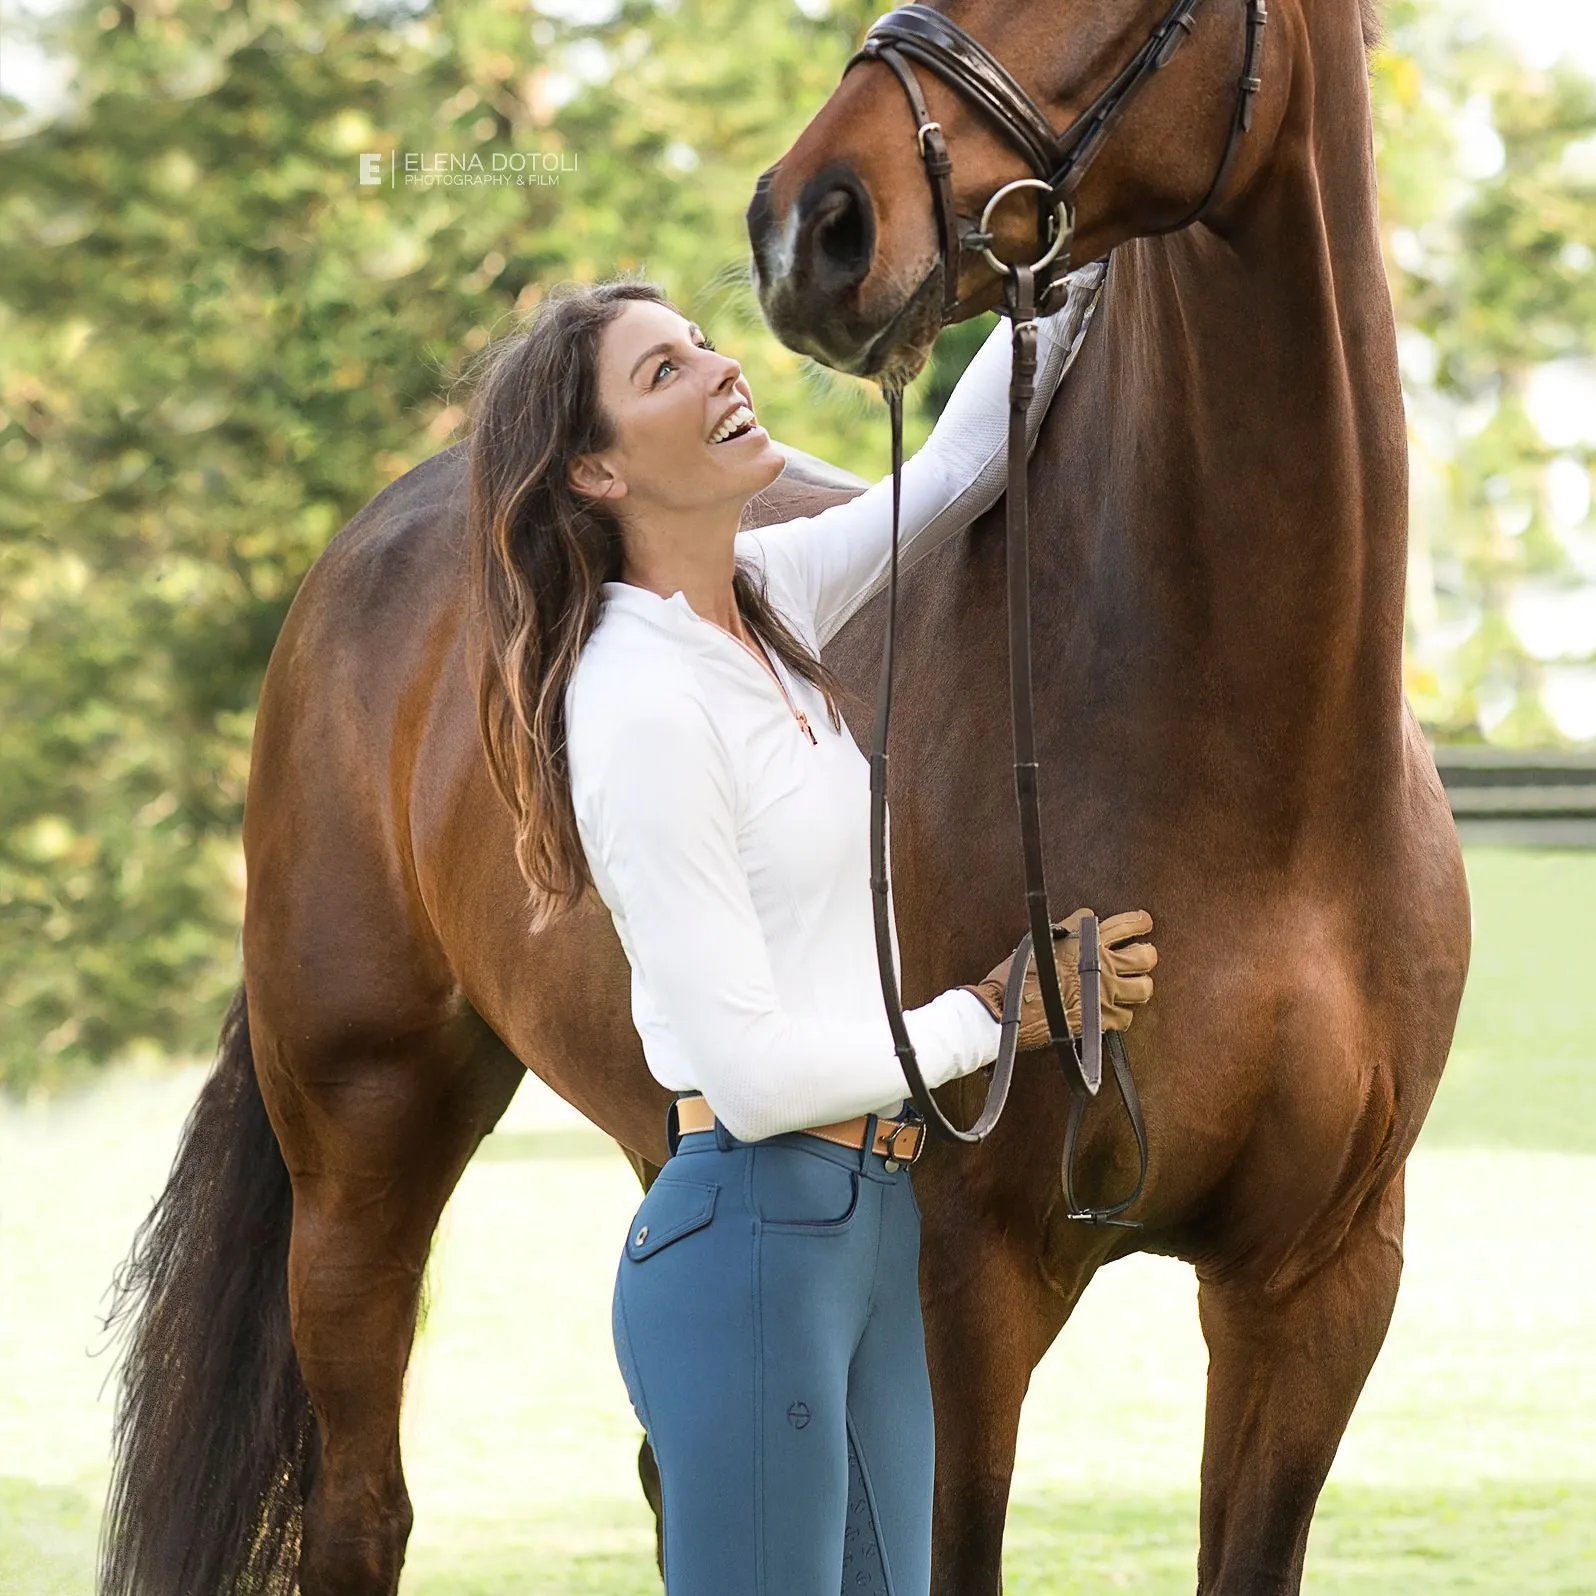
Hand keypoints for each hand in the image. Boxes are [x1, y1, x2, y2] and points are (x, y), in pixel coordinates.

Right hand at [961, 908, 1156, 1048]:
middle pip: (1145, 956)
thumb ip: (1068, 931)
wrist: (1005, 1009)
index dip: (1139, 922)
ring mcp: (1103, 993)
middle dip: (1146, 955)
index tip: (1144, 922)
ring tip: (1132, 986)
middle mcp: (1100, 965)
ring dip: (1140, 986)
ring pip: (1144, 988)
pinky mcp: (1100, 1020)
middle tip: (1142, 956)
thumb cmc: (1015, 975)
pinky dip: (1121, 1015)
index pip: (1125, 925)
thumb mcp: (1040, 940)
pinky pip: (1127, 1017)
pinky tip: (1112, 1012)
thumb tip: (1083, 921)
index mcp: (1085, 941)